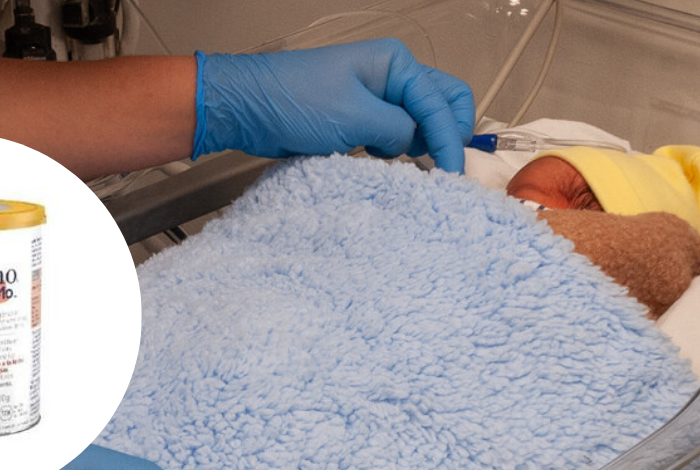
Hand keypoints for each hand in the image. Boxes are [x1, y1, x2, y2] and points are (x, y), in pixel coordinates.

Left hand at [194, 38, 474, 172]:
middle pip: (442, 105)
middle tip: (440, 166)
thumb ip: (399, 131)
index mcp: (396, 63)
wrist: (247, 108)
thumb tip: (420, 145)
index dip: (450, 141)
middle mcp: (392, 75)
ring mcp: (377, 97)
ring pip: (420, 123)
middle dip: (445, 135)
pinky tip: (376, 159)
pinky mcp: (361, 118)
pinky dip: (395, 150)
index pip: (442, 104)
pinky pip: (395, 135)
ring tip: (398, 161)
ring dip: (418, 145)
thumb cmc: (294, 103)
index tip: (452, 176)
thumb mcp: (354, 119)